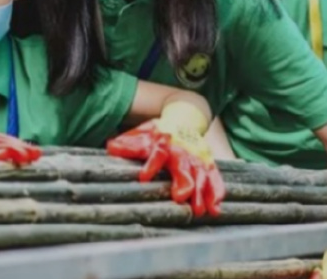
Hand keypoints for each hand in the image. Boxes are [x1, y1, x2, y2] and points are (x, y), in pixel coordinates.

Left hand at [107, 102, 224, 216]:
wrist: (185, 115)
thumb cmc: (159, 130)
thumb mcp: (143, 132)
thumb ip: (129, 143)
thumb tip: (110, 147)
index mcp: (165, 143)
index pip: (157, 153)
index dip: (150, 164)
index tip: (143, 177)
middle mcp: (182, 151)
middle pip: (184, 166)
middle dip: (184, 182)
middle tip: (181, 197)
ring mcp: (197, 157)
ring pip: (201, 175)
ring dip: (202, 192)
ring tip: (201, 210)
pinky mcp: (208, 163)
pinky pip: (214, 177)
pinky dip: (216, 191)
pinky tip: (216, 207)